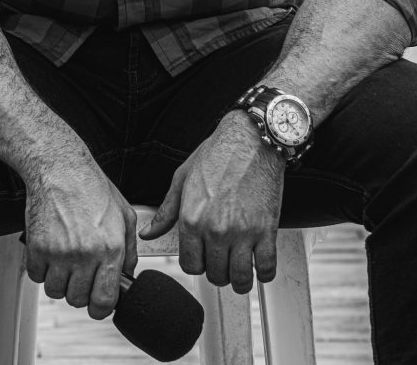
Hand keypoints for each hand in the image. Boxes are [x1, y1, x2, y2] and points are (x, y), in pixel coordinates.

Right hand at [23, 150, 136, 319]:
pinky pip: (36, 277)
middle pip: (78, 300)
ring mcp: (60, 252)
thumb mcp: (124, 214)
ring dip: (59, 280)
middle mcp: (86, 253)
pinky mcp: (38, 247)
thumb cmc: (91, 187)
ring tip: (64, 259)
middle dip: (79, 290)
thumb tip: (128, 274)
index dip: (101, 307)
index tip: (97, 301)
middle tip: (80, 271)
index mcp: (110, 248)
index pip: (104, 302)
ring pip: (56, 291)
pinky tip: (50, 251)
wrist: (61, 168)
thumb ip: (129, 249)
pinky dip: (41, 269)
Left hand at [139, 111, 283, 293]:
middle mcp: (215, 229)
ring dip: (240, 278)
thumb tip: (149, 231)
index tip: (202, 259)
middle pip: (214, 274)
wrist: (251, 138)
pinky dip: (264, 272)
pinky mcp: (266, 229)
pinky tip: (260, 264)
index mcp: (192, 218)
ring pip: (240, 278)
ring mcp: (242, 232)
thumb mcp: (183, 178)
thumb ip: (166, 210)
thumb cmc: (219, 153)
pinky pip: (266, 267)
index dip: (195, 264)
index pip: (189, 264)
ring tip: (240, 268)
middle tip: (221, 261)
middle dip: (217, 271)